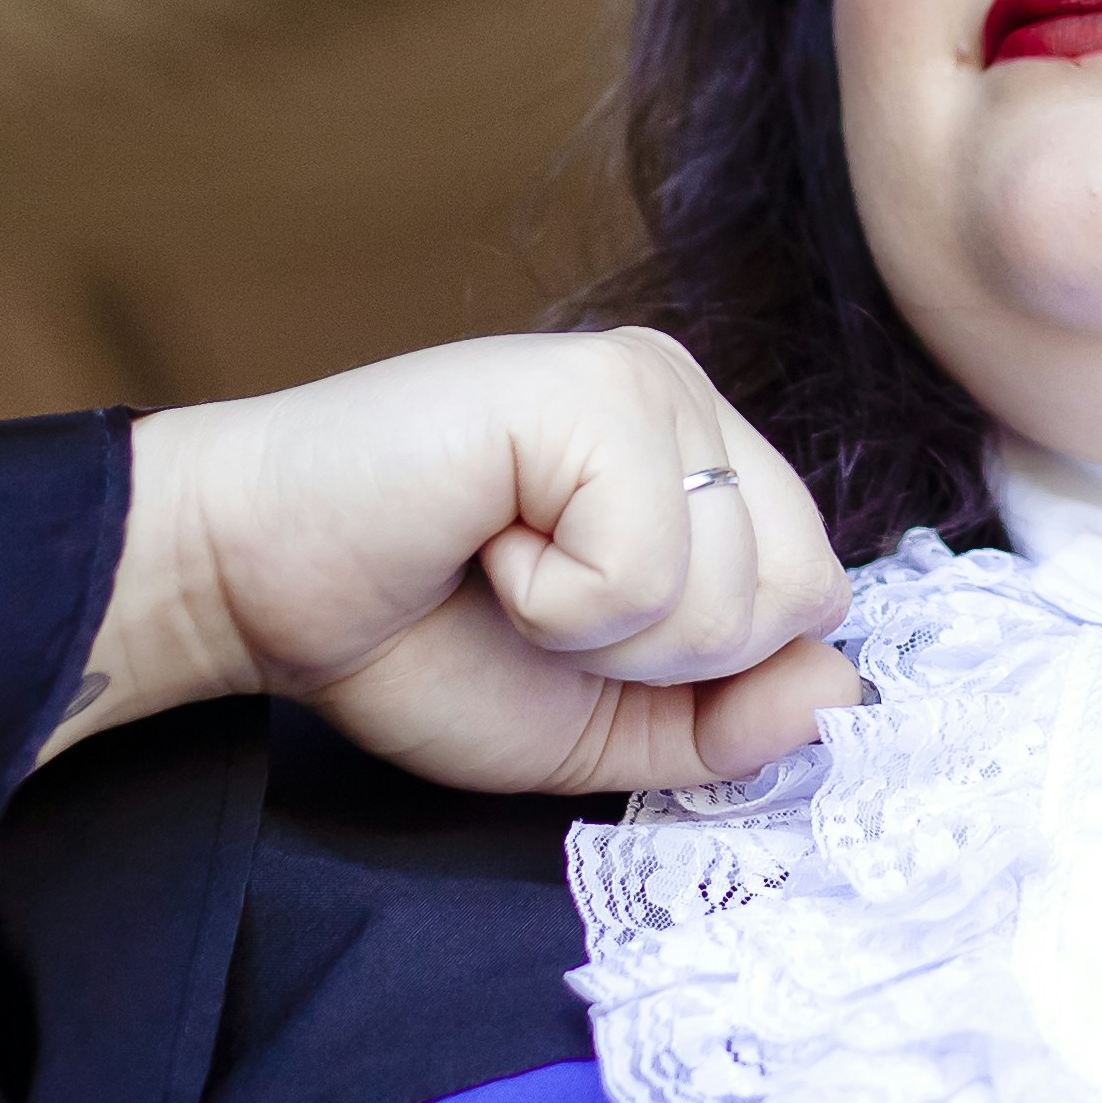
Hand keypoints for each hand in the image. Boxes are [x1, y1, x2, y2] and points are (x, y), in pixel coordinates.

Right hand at [51, 331, 856, 795]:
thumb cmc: (416, 641)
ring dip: (598, 632)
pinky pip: (646, 568)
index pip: (817, 598)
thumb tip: (846, 691)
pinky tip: (482, 540)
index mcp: (706, 455)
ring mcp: (645, 379)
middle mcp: (690, 397)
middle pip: (799, 595)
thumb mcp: (604, 723)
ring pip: (731, 592)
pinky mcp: (587, 387)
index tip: (583, 640)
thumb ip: (730, 721)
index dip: (711, 672)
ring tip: (503, 566)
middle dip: (663, 656)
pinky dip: (554, 602)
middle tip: (537, 603)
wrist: (255, 590)